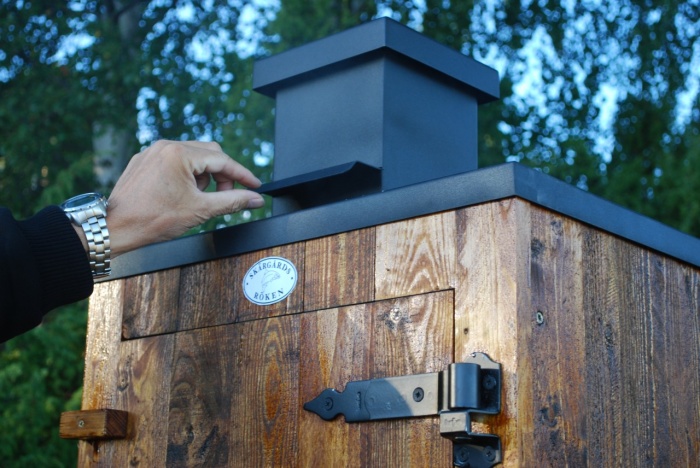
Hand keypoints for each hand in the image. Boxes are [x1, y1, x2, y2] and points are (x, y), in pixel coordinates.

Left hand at [105, 140, 263, 255]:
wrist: (116, 227)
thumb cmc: (154, 219)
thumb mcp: (200, 210)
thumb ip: (232, 201)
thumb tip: (255, 199)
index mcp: (179, 154)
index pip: (222, 160)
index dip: (242, 175)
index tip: (255, 185)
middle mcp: (165, 146)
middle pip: (209, 153)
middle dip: (222, 175)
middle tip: (226, 196)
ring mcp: (152, 151)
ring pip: (192, 156)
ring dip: (203, 175)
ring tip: (197, 198)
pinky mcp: (143, 160)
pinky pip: (173, 160)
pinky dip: (185, 174)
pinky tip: (182, 194)